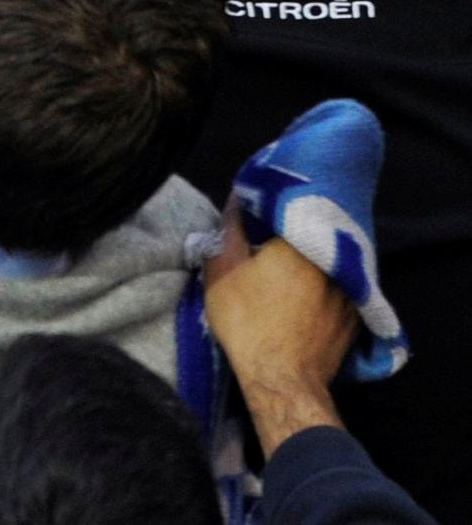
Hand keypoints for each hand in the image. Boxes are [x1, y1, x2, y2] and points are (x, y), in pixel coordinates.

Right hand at [204, 213, 356, 455]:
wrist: (283, 381)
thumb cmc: (249, 322)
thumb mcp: (223, 273)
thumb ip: (231, 231)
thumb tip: (238, 199)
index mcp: (300, 243)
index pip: (291, 212)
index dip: (273, 213)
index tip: (260, 218)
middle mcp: (333, 262)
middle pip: (315, 237)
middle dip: (297, 236)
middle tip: (276, 243)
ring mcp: (349, 292)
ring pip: (331, 264)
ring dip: (317, 261)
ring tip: (296, 267)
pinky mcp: (356, 318)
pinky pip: (344, 290)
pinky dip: (330, 287)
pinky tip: (315, 295)